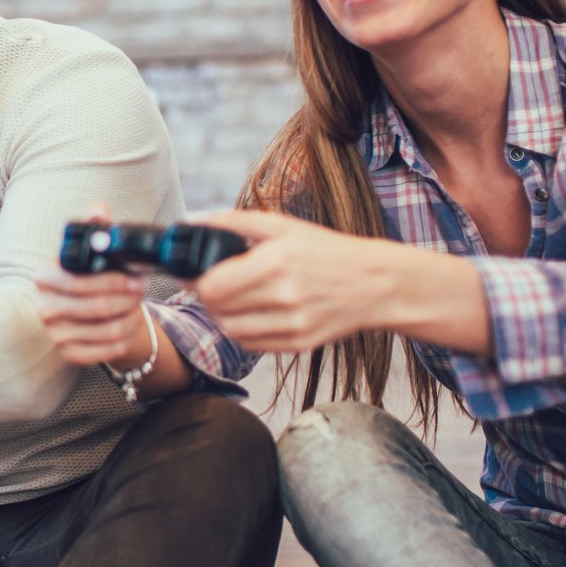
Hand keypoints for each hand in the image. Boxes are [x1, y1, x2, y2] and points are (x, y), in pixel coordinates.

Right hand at [33, 264, 151, 367]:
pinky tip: (131, 325)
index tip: (136, 281)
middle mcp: (45, 309)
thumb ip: (97, 257)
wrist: (76, 308)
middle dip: (127, 300)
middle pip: (98, 307)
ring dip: (132, 319)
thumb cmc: (86, 280)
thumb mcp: (84, 263)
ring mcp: (55, 334)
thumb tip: (122, 254)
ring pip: (109, 331)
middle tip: (141, 292)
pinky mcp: (69, 354)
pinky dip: (128, 338)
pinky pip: (110, 350)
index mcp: (45, 279)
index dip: (113, 282)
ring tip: (137, 308)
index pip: (78, 283)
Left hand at [188, 209, 389, 352]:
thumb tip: (194, 223)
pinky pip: (251, 344)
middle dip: (205, 296)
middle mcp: (285, 297)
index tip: (192, 272)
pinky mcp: (298, 344)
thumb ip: (235, 222)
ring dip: (219, 315)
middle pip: (218, 309)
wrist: (373, 283)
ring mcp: (293, 325)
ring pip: (230, 330)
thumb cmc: (325, 250)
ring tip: (226, 299)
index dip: (195, 280)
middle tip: (206, 284)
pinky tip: (246, 313)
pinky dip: (240, 330)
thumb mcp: (283, 225)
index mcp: (277, 262)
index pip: (214, 286)